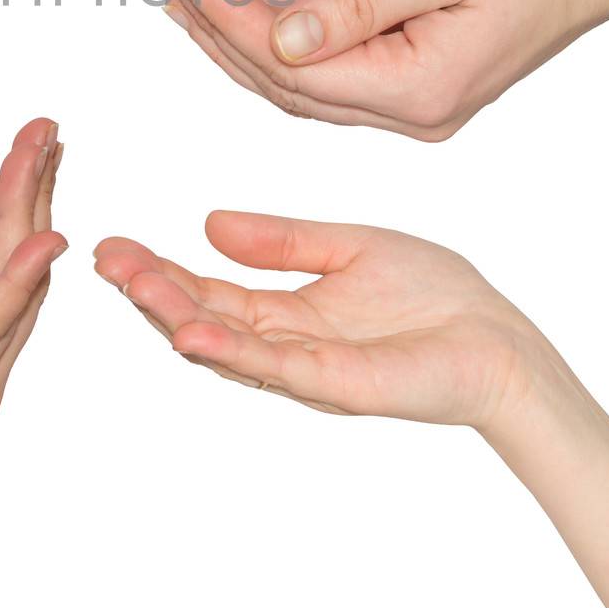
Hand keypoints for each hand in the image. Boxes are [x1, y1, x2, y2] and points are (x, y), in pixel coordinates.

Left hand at [0, 118, 65, 544]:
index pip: (4, 272)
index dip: (20, 209)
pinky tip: (38, 237)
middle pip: (23, 270)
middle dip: (36, 194)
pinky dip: (16, 281)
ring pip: (14, 286)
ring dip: (29, 212)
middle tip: (49, 129)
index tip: (30, 150)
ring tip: (44, 150)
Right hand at [95, 212, 553, 430]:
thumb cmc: (438, 297)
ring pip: (225, 343)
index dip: (160, 270)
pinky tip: (191, 331)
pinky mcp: (339, 384)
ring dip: (174, 316)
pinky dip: (229, 351)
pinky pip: (274, 368)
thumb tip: (209, 222)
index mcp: (286, 312)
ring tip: (131, 284)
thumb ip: (282, 240)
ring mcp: (307, 369)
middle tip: (104, 259)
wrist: (504, 343)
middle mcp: (285, 345)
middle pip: (202, 317)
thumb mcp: (347, 247)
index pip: (207, 290)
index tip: (113, 245)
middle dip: (150, 291)